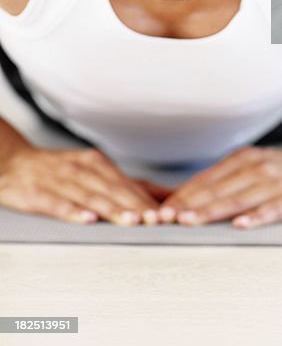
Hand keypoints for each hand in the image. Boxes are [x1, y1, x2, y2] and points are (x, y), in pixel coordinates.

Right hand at [0, 145, 171, 225]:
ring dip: (112, 209)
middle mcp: (80, 169)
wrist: (14, 163)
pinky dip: (73, 211)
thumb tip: (164, 194)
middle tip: (154, 219)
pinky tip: (87, 219)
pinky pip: (57, 204)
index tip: (165, 213)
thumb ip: (127, 184)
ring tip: (130, 220)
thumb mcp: (93, 170)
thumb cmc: (59, 170)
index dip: (146, 200)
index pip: (126, 184)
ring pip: (90, 196)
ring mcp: (59, 181)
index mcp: (96, 163)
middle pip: (112, 190)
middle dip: (135, 205)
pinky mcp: (38, 194)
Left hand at [157, 145, 281, 228]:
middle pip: (217, 189)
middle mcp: (258, 168)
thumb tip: (188, 196)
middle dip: (188, 205)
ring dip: (211, 211)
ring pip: (238, 199)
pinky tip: (241, 225)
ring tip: (190, 221)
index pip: (207, 179)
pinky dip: (256, 217)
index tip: (161, 210)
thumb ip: (227, 178)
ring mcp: (276, 183)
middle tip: (164, 219)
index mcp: (245, 159)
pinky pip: (272, 209)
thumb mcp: (257, 164)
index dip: (182, 195)